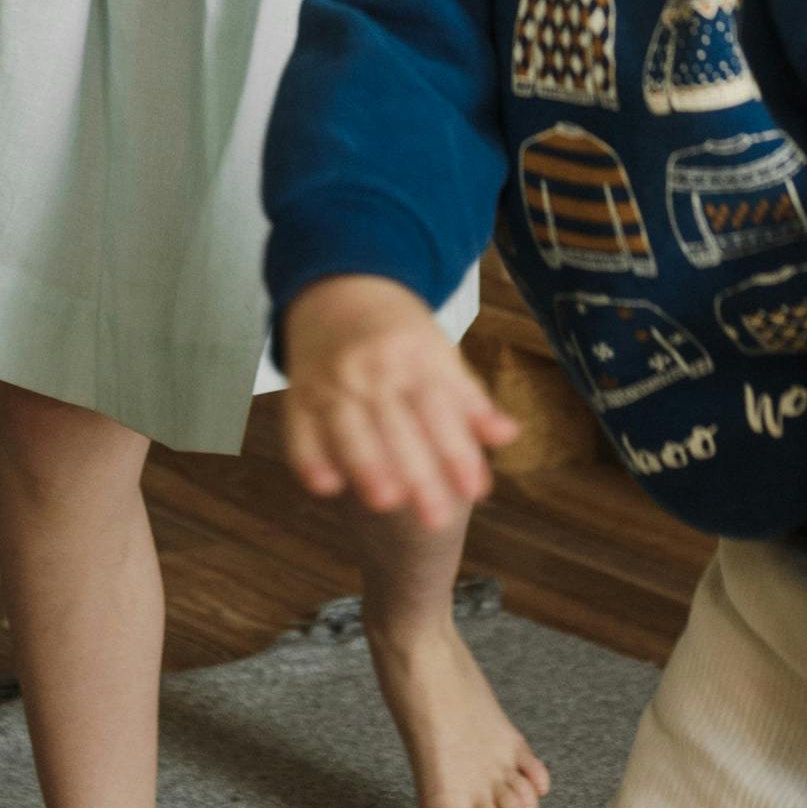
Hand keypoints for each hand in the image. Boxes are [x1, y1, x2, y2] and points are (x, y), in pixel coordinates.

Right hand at [280, 275, 518, 531]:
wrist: (339, 288)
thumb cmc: (400, 333)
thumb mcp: (440, 354)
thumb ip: (470, 399)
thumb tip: (508, 435)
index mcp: (415, 355)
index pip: (440, 407)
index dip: (457, 450)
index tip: (476, 491)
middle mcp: (372, 367)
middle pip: (397, 424)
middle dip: (418, 472)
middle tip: (438, 519)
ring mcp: (331, 379)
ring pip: (348, 426)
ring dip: (366, 464)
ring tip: (386, 502)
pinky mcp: (299, 395)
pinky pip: (299, 428)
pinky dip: (310, 456)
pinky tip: (327, 485)